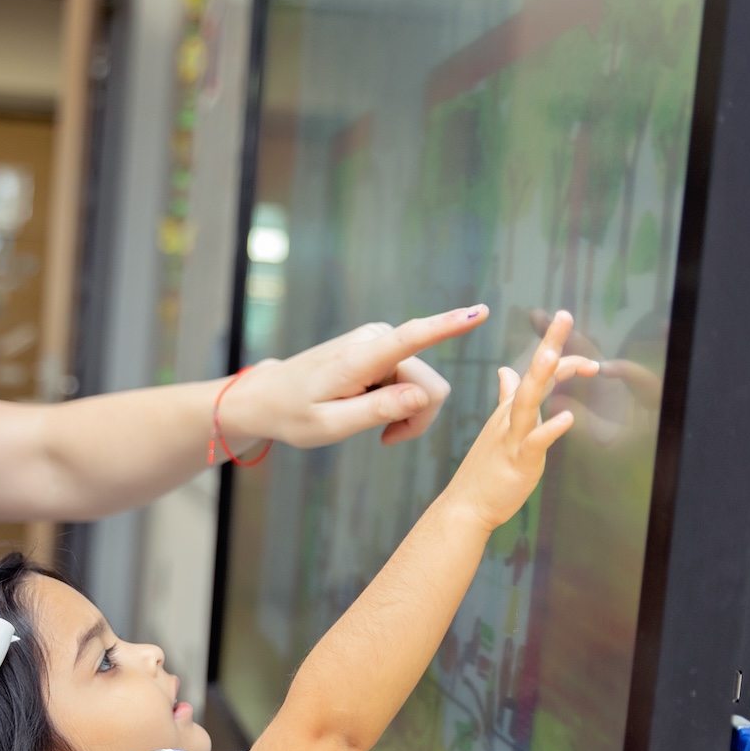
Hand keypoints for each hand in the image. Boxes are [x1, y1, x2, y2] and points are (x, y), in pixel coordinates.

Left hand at [217, 307, 490, 451]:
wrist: (269, 397)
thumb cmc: (293, 415)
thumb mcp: (330, 425)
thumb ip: (377, 411)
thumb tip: (424, 397)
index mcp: (359, 359)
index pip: (411, 338)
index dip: (449, 326)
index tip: (480, 311)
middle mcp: (374, 339)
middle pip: (429, 384)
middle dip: (419, 416)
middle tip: (387, 439)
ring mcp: (378, 339)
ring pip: (424, 384)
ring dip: (407, 411)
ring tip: (375, 427)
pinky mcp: (382, 346)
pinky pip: (412, 378)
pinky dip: (400, 402)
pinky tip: (373, 411)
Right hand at [441, 310, 596, 532]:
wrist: (464, 506)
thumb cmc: (485, 470)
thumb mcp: (499, 427)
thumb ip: (506, 396)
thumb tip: (507, 370)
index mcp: (511, 410)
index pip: (538, 374)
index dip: (560, 357)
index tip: (584, 350)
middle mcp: (510, 418)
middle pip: (533, 376)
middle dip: (550, 345)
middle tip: (564, 316)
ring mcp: (512, 438)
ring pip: (527, 403)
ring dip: (540, 377)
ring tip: (554, 355)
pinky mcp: (517, 462)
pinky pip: (534, 443)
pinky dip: (550, 429)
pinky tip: (568, 418)